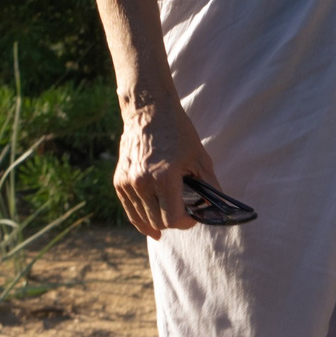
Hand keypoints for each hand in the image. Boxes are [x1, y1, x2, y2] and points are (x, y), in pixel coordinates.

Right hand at [114, 99, 219, 238]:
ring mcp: (127, 183)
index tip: (194, 216)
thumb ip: (209, 186)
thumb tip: (217, 209)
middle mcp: (141, 183)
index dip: (187, 222)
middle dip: (174, 222)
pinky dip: (141, 218)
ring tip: (170, 215)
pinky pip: (130, 210)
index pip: (173, 219)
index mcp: (163, 178)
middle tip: (185, 212)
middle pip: (158, 222)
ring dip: (158, 221)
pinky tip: (151, 225)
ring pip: (143, 219)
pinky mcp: (119, 181)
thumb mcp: (200, 158)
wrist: (149, 111)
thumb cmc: (178, 133)